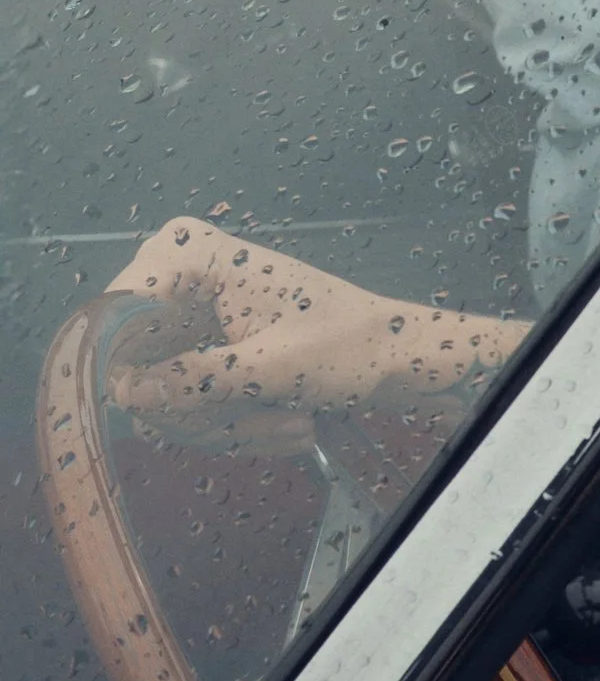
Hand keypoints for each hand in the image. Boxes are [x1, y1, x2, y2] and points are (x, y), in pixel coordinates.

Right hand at [101, 219, 523, 451]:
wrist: (400, 356)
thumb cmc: (353, 344)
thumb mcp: (276, 368)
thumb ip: (197, 378)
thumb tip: (126, 391)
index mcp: (194, 254)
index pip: (118, 309)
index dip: (134, 365)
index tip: (166, 401)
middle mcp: (178, 280)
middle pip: (136, 365)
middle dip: (206, 410)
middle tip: (274, 421)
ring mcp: (185, 320)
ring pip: (161, 397)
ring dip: (230, 425)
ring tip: (294, 424)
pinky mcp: (198, 355)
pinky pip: (186, 406)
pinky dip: (236, 426)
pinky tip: (290, 424)